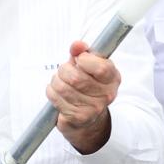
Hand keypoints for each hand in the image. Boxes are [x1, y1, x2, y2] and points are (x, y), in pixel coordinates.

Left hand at [47, 40, 118, 154]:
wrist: (89, 116)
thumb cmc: (88, 85)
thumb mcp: (88, 65)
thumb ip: (82, 52)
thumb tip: (77, 45)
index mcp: (112, 78)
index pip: (100, 68)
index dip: (83, 59)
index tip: (79, 59)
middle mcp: (106, 95)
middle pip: (75, 77)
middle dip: (64, 70)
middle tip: (64, 71)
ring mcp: (93, 108)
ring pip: (62, 87)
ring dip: (56, 81)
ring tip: (60, 81)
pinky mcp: (78, 118)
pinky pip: (55, 98)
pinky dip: (51, 91)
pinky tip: (57, 92)